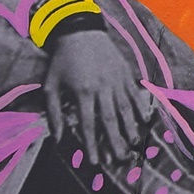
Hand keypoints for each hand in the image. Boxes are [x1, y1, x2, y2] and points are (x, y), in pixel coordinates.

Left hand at [41, 28, 157, 168]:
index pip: (88, 124)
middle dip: (115, 141)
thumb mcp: (51, 85)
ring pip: (125, 109)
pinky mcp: (126, 74)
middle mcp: (103, 88)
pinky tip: (143, 121)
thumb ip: (53, 111)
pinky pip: (134, 95)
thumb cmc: (63, 60)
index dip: (92, 144)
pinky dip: (139, 108)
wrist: (81, 32)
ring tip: (133, 144)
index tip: (94, 161)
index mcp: (83, 92)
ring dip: (129, 128)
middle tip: (119, 159)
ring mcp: (117, 81)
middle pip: (110, 120)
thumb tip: (57, 136)